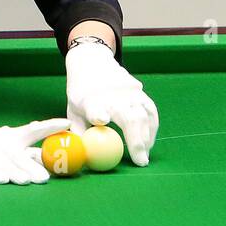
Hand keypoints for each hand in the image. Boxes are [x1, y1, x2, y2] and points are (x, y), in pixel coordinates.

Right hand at [0, 114, 72, 183]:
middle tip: (44, 177)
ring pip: (0, 163)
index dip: (49, 127)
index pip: (33, 131)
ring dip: (13, 171)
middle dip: (31, 165)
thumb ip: (26, 154)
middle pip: (18, 155)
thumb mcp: (5, 146)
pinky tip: (0, 179)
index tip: (67, 123)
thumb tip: (52, 164)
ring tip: (24, 180)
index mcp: (11, 137)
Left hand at [65, 42, 159, 165]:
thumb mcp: (73, 111)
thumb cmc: (81, 94)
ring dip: (147, 137)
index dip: (98, 115)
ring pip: (144, 116)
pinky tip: (148, 141)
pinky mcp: (141, 92)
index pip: (94, 109)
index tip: (102, 123)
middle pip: (129, 117)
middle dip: (136, 140)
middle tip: (140, 161)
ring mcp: (129, 92)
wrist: (92, 63)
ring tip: (144, 154)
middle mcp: (112, 95)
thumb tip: (84, 157)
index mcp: (90, 100)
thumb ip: (79, 133)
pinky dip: (152, 128)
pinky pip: (151, 112)